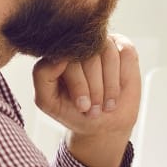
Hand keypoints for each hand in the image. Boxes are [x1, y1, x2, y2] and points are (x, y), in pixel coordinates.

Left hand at [32, 34, 140, 166]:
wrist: (104, 124)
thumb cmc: (74, 111)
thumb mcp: (48, 100)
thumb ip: (42, 75)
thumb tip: (59, 55)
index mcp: (58, 52)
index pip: (66, 55)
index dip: (77, 83)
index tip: (82, 106)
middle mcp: (79, 43)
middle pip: (88, 56)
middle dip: (94, 88)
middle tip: (94, 109)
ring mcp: (101, 42)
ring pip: (107, 53)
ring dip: (109, 85)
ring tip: (105, 105)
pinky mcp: (122, 46)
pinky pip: (124, 54)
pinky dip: (120, 78)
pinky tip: (116, 92)